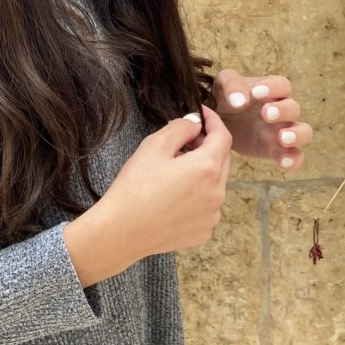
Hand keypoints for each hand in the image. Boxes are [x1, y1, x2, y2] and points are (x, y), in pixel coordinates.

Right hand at [97, 105, 231, 259]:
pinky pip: (207, 205)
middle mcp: (217, 193)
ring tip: (173, 170)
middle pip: (222, 159)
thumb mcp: (154, 146)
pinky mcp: (203, 232)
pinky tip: (174, 195)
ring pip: (215, 183)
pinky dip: (198, 194)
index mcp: (208, 168)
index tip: (202, 113)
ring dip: (202, 171)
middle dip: (207, 145)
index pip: (223, 136)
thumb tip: (195, 123)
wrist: (122, 231)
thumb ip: (181, 128)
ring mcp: (212, 215)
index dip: (214, 120)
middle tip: (183, 139)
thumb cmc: (135, 187)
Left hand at [198, 68, 312, 170]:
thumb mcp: (223, 83)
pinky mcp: (275, 150)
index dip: (273, 87)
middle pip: (293, 108)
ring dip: (297, 135)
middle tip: (266, 114)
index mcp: (270, 90)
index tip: (257, 92)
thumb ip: (231, 86)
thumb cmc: (223, 97)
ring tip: (283, 138)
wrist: (216, 123)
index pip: (282, 85)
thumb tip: (239, 100)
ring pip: (303, 131)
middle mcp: (281, 109)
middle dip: (283, 111)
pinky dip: (293, 159)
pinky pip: (294, 155)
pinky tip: (284, 163)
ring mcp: (281, 130)